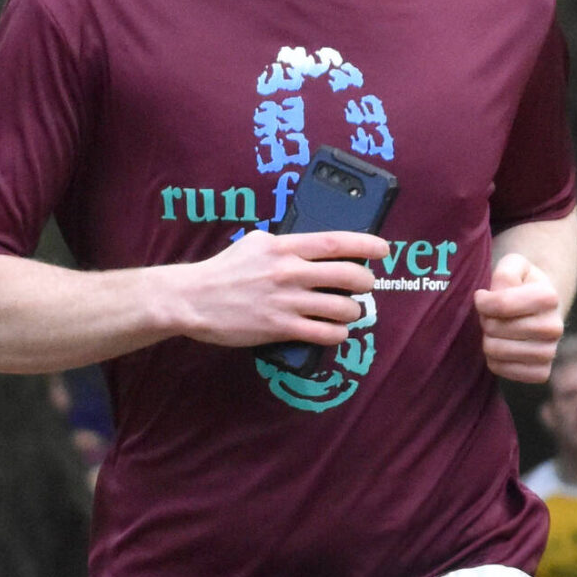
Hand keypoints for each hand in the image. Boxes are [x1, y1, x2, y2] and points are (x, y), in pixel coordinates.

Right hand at [165, 225, 387, 350]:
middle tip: (365, 285)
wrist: (193, 299)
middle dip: (366, 282)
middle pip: (348, 275)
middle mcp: (290, 272)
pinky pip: (325, 334)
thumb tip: (313, 248)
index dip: (367, 244)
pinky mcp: (281, 328)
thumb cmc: (224, 270)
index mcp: (285, 247)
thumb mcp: (255, 243)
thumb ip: (285, 244)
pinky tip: (335, 331)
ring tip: (347, 311)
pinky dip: (337, 334)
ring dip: (353, 311)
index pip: (336, 242)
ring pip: (342, 308)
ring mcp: (287, 302)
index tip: (383, 248)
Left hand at [475, 250, 563, 382]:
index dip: (482, 301)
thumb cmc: (522, 285)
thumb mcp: (514, 266)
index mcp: (549, 297)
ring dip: (487, 340)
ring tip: (497, 330)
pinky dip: (493, 359)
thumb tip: (487, 298)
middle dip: (485, 320)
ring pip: (495, 351)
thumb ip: (503, 273)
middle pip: (495, 329)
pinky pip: (501, 369)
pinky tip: (502, 346)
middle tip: (492, 315)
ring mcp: (550, 352)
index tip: (483, 297)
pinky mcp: (541, 373)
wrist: (541, 310)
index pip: (501, 304)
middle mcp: (554, 327)